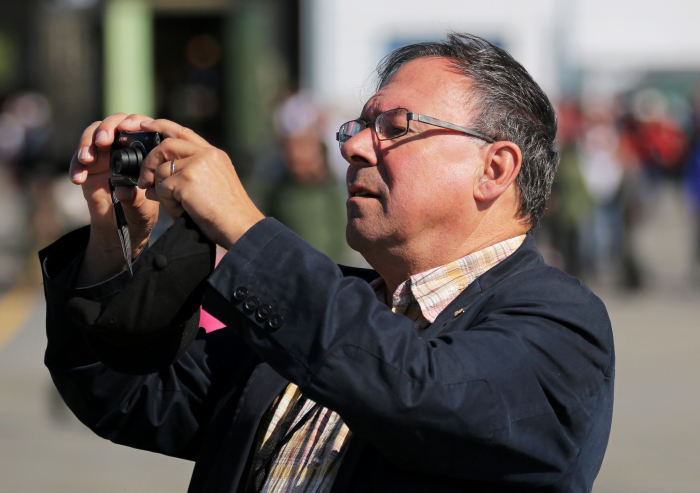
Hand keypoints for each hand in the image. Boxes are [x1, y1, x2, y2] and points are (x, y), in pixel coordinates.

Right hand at [70, 113, 159, 284]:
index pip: (139, 126)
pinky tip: (77, 179)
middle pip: (113, 124)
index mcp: (144, 151)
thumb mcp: (142, 210)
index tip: (127, 127)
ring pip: (92, 135)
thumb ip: (134, 200)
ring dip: (86, 142)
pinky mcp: (88, 167)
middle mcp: (124, 148)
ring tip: (86, 159)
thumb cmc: (139, 214)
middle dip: (106, 128)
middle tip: (103, 142)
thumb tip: (123, 190)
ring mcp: (105, 155)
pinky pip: (78, 159)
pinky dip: (75, 166)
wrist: (120, 229)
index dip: (132, 120)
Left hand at [137, 119, 264, 248]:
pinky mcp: (187, 180)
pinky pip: (163, 189)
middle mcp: (206, 154)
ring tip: (179, 207)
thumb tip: (154, 181)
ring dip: (163, 192)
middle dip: (150, 163)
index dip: (161, 126)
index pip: (183, 132)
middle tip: (145, 181)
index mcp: (214, 154)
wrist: (241, 226)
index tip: (145, 125)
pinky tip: (183, 211)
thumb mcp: (214, 186)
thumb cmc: (229, 214)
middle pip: (166, 146)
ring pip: (162, 171)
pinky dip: (168, 204)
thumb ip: (188, 175)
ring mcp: (197, 165)